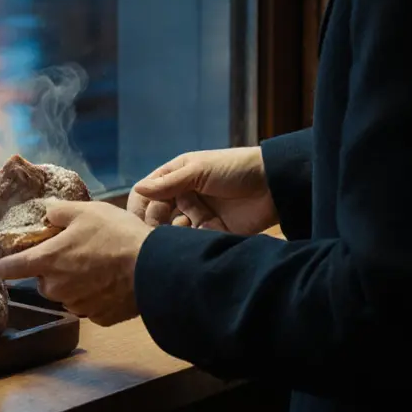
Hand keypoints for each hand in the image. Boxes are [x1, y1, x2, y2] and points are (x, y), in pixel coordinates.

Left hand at [0, 201, 151, 325]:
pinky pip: (88, 306)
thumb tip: (46, 214)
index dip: (5, 264)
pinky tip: (110, 283)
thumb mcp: (86, 211)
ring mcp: (77, 305)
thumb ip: (58, 212)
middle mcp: (56, 288)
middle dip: (52, 270)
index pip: (9, 269)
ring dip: (73, 284)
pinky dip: (94, 296)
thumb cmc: (116, 235)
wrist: (153, 267)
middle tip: (75, 253)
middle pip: (43, 281)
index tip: (7, 262)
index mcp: (47, 261)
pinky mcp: (98, 317)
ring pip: (66, 295)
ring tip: (98, 267)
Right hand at [126, 147, 277, 235]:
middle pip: (156, 217)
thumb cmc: (235, 169)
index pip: (146, 194)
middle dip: (157, 225)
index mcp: (175, 177)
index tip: (140, 220)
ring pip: (173, 232)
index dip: (140, 207)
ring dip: (177, 233)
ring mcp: (197, 216)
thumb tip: (137, 189)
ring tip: (190, 226)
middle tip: (164, 228)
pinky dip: (194, 241)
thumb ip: (168, 183)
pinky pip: (194, 242)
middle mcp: (183, 198)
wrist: (274, 185)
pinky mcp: (212, 233)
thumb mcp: (199, 170)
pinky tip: (204, 232)